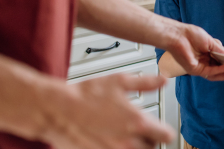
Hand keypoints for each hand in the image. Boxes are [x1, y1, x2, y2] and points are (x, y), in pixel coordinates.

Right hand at [40, 74, 173, 148]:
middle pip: (151, 148)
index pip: (166, 136)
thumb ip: (146, 83)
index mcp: (137, 122)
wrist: (57, 110)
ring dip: (133, 146)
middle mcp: (128, 142)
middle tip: (136, 129)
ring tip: (122, 135)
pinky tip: (108, 141)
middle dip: (147, 139)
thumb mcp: (119, 81)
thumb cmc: (85, 95)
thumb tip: (163, 80)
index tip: (160, 128)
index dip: (164, 131)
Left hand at [165, 22, 223, 80]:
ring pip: (215, 74)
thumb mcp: (210, 42)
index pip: (220, 62)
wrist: (178, 35)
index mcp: (206, 54)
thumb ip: (220, 50)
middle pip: (219, 70)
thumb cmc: (190, 35)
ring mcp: (199, 67)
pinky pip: (210, 72)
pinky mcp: (195, 70)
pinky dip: (219, 70)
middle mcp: (203, 62)